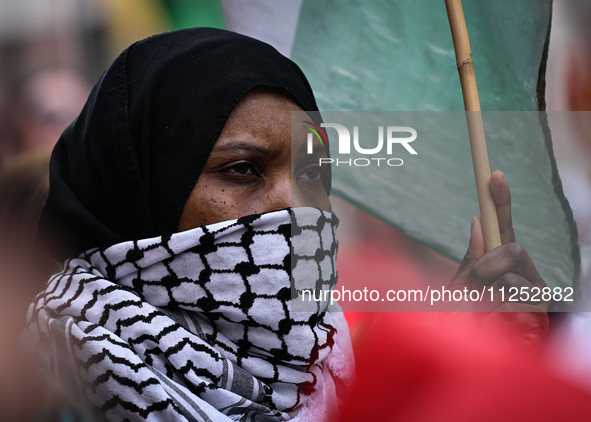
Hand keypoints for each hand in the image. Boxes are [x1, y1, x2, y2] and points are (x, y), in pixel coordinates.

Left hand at [444, 170, 549, 350]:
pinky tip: (499, 326)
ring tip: (485, 317)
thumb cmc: (471, 324)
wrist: (485, 364)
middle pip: (512, 248)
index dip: (500, 201)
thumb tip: (475, 221)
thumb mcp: (461, 288)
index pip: (501, 227)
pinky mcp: (542, 315)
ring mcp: (534, 293)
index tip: (493, 174)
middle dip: (488, 266)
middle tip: (476, 286)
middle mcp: (522, 273)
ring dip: (491, 297)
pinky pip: (520, 303)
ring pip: (514, 277)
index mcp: (500, 264)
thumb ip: (471, 258)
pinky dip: (501, 315)